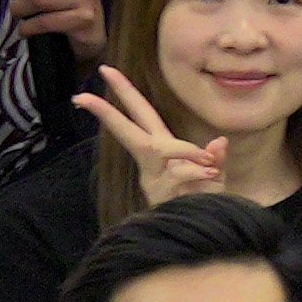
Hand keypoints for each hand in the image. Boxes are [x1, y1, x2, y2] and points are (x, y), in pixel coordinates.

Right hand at [73, 66, 232, 208]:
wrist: (205, 232)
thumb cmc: (205, 201)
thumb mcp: (214, 175)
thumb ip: (214, 158)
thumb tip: (218, 141)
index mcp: (161, 149)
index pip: (141, 115)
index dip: (125, 92)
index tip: (105, 69)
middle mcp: (152, 162)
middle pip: (128, 131)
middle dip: (108, 112)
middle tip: (83, 96)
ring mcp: (153, 179)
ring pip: (157, 150)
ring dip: (183, 150)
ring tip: (207, 161)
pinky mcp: (160, 196)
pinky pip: (178, 175)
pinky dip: (196, 172)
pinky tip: (210, 177)